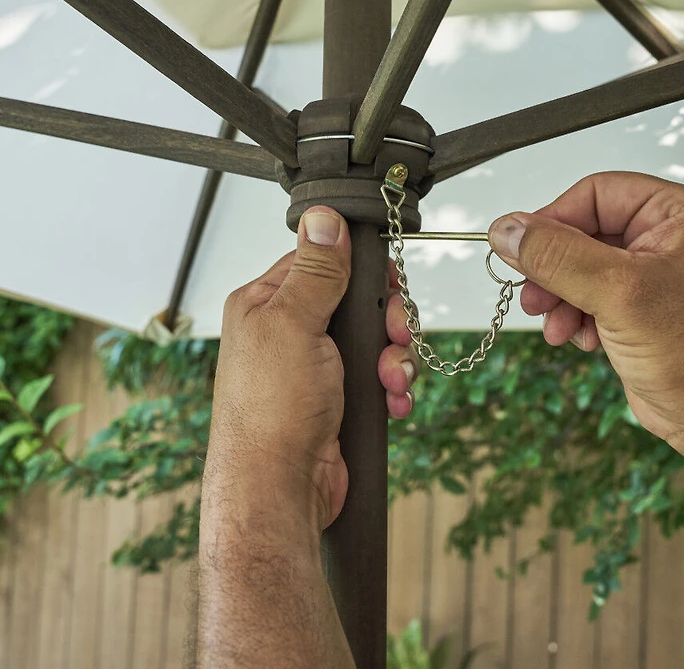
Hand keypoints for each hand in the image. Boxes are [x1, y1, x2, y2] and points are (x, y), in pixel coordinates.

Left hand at [207, 206, 417, 534]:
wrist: (281, 488)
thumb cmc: (270, 412)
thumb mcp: (294, 324)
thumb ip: (317, 271)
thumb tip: (324, 219)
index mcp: (266, 303)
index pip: (321, 262)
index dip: (359, 270)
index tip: (386, 281)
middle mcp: (289, 330)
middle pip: (358, 301)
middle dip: (385, 321)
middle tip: (392, 335)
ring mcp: (316, 365)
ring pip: (374, 339)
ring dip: (394, 359)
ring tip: (388, 380)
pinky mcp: (338, 395)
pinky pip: (379, 375)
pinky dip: (393, 386)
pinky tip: (391, 400)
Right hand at [487, 172, 683, 443]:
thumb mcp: (617, 295)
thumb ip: (556, 257)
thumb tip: (506, 229)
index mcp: (683, 213)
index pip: (597, 194)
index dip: (553, 220)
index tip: (520, 249)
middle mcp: (671, 235)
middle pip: (584, 232)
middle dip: (554, 269)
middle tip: (532, 296)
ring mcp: (655, 270)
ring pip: (581, 265)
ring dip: (560, 296)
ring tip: (555, 326)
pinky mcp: (641, 302)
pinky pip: (589, 293)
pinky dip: (575, 314)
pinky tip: (581, 339)